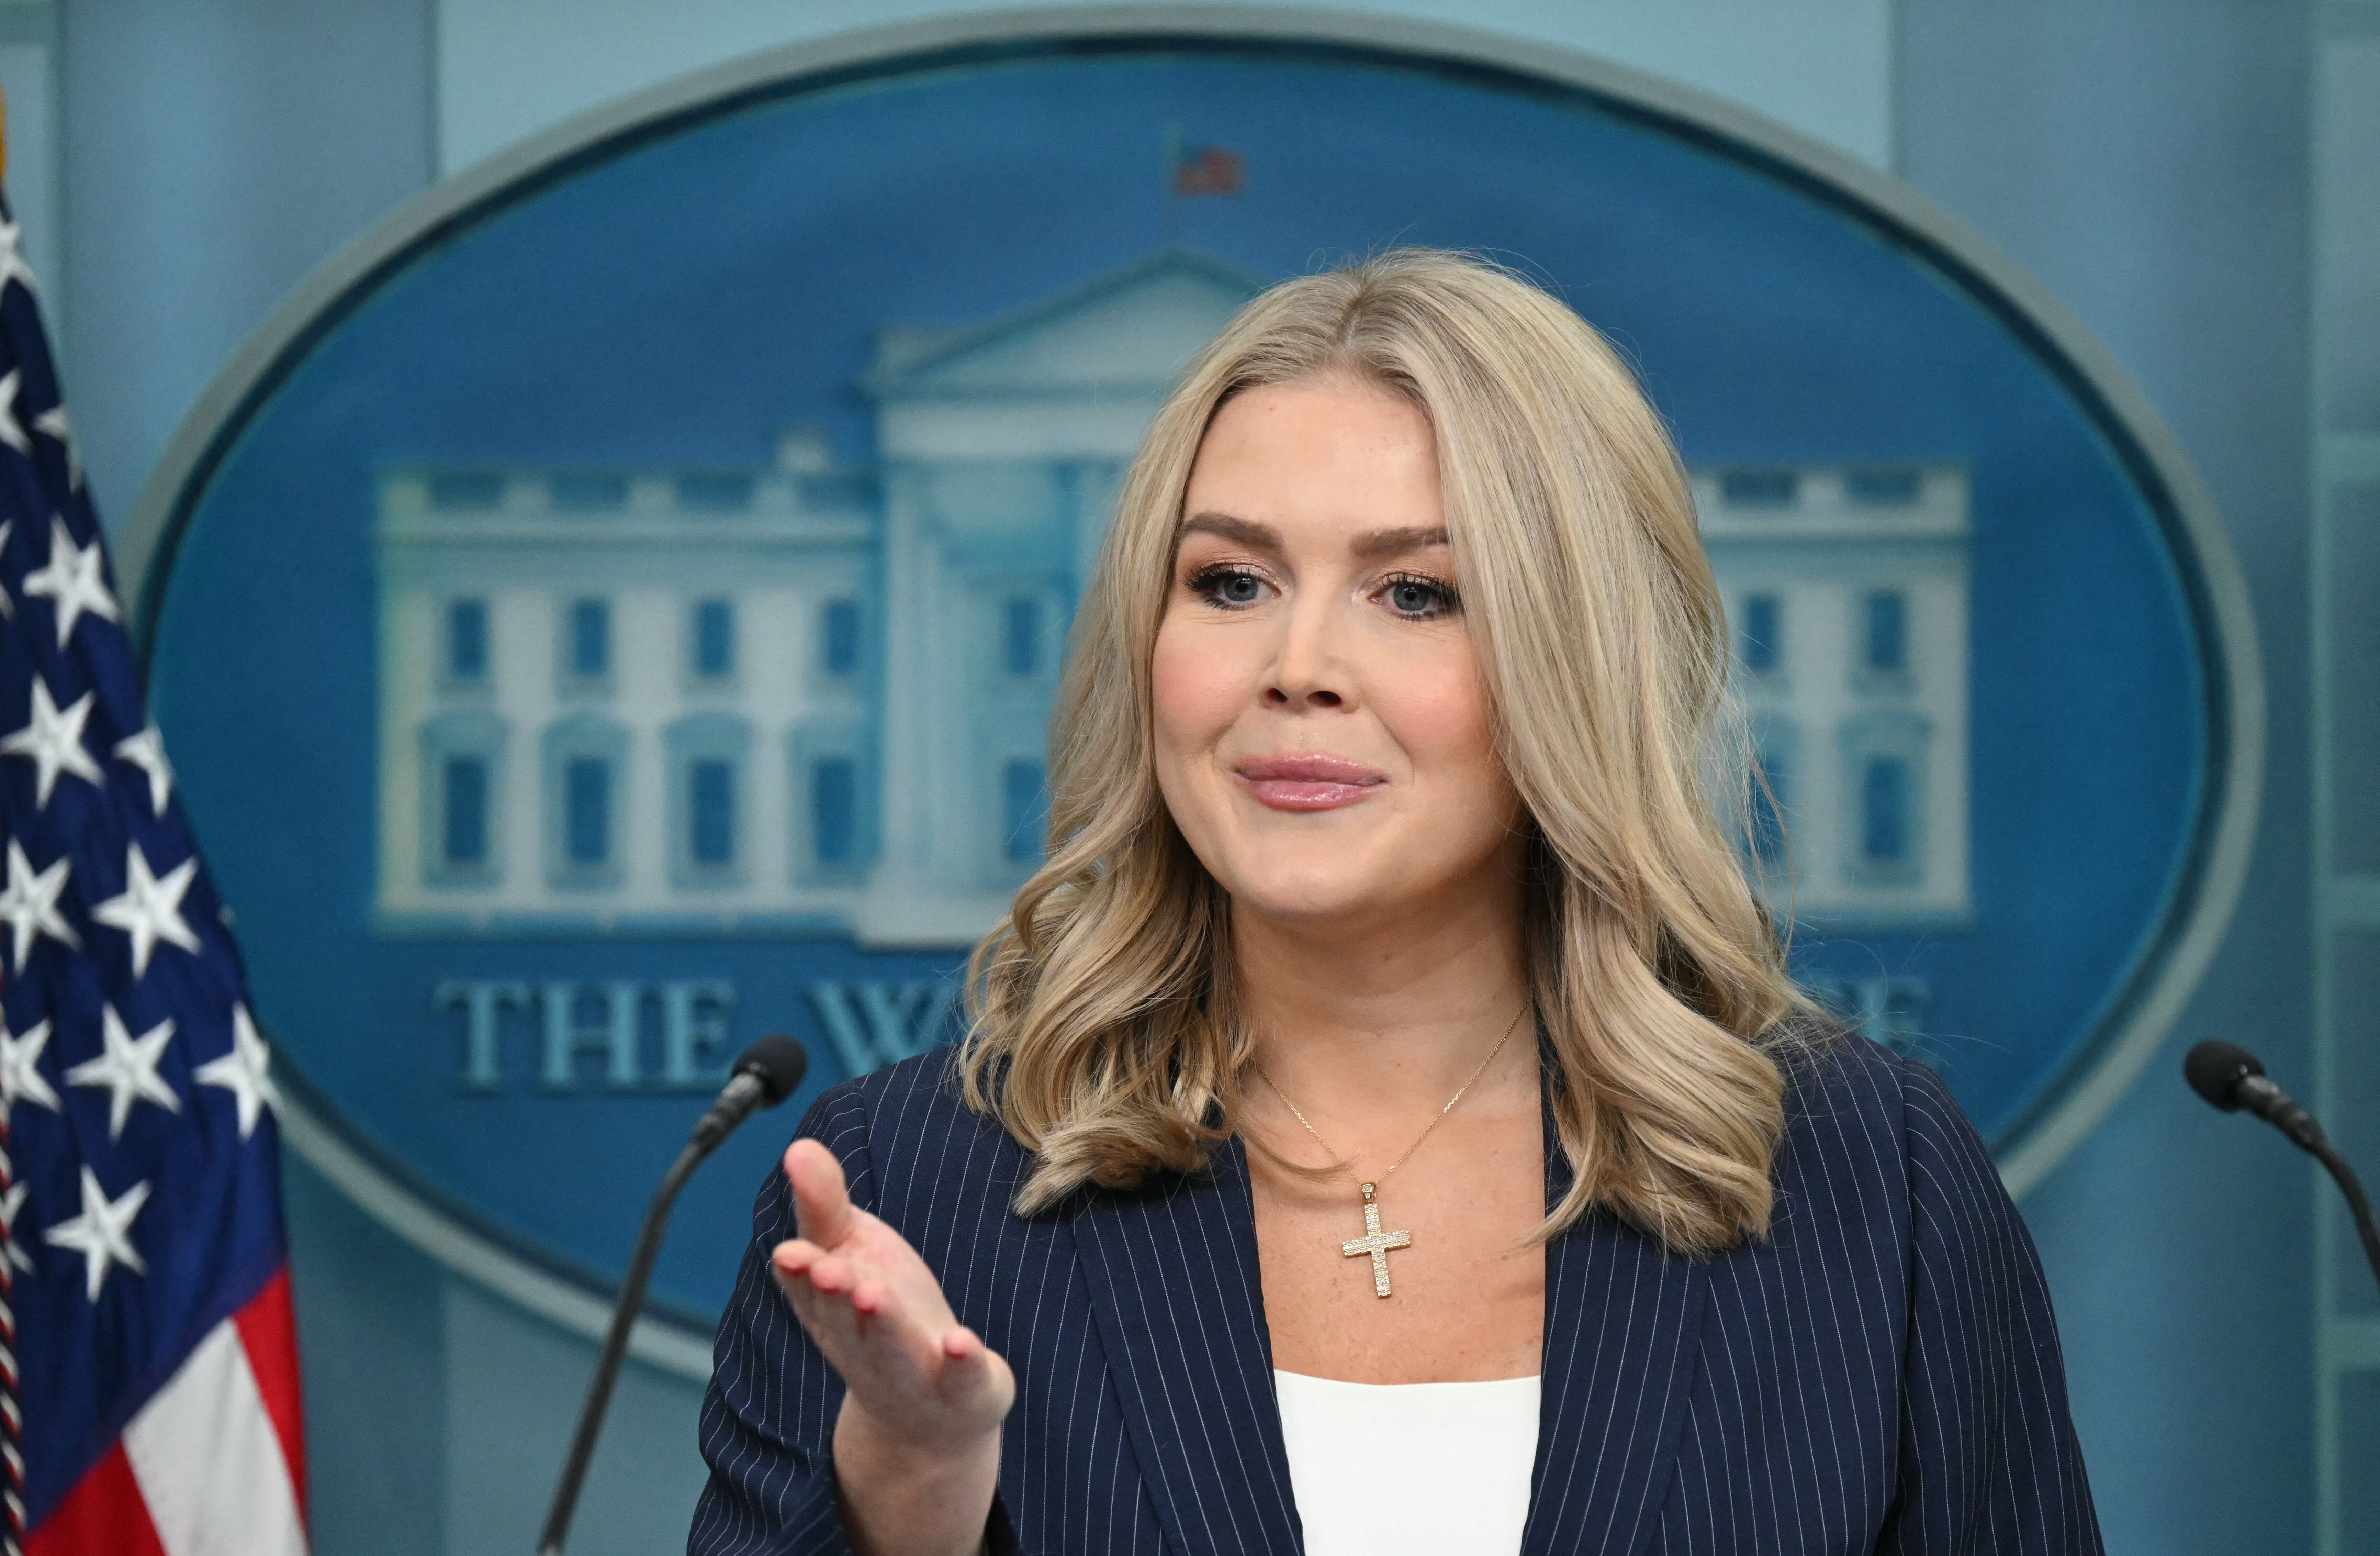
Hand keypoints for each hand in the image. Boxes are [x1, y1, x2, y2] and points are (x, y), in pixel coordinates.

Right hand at [771, 1139, 1012, 1554]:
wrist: (929, 1413)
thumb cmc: (881, 1312)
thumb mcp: (851, 1252)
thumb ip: (825, 1205)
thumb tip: (797, 1146)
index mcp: (832, 1308)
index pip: (809, 1289)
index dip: (801, 1272)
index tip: (791, 1252)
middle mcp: (864, 1344)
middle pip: (845, 1320)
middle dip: (835, 1295)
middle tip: (828, 1268)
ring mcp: (912, 1371)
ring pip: (892, 1348)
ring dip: (883, 1324)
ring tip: (874, 1294)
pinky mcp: (961, 1387)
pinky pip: (960, 1378)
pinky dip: (960, 1362)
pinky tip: (962, 1340)